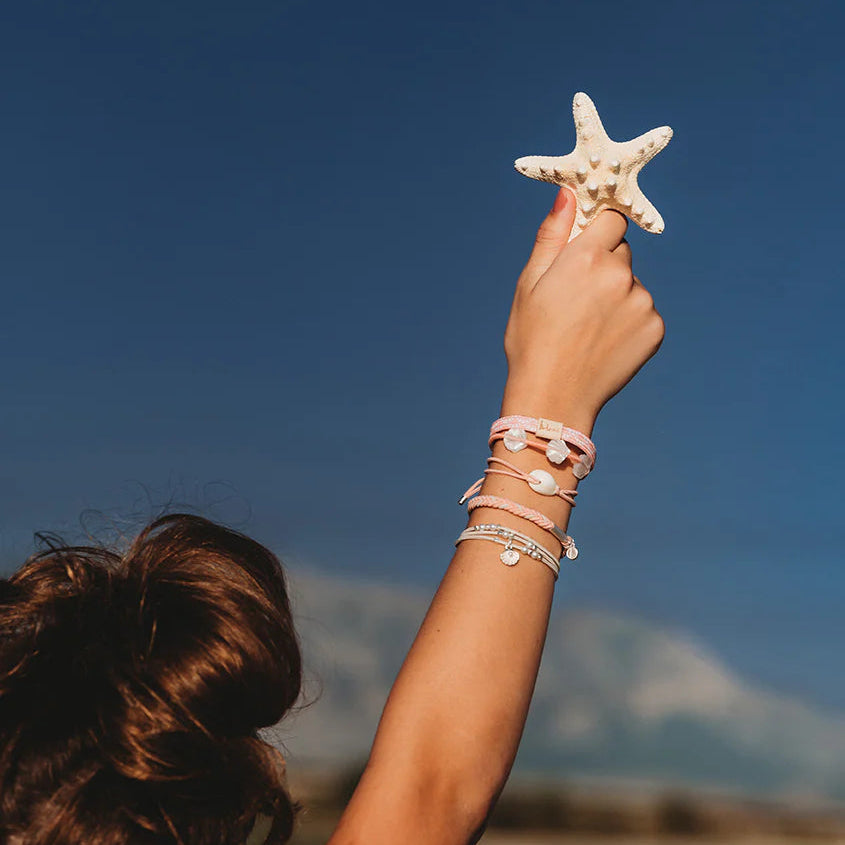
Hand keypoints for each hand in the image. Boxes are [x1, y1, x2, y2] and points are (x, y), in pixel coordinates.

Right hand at [501, 188, 665, 430]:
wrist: (553, 396)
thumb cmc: (532, 340)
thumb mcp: (529, 284)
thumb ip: (552, 235)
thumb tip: (568, 193)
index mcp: (585, 257)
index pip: (611, 220)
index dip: (596, 235)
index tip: (581, 256)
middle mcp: (619, 274)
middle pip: (621, 253)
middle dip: (603, 267)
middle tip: (577, 303)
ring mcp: (641, 302)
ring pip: (632, 285)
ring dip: (616, 297)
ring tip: (588, 329)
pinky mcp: (655, 328)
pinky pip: (644, 312)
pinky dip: (629, 323)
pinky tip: (604, 343)